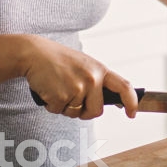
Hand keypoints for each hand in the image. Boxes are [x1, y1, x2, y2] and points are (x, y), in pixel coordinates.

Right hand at [19, 36, 138, 119]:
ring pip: (75, 113)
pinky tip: (49, 89)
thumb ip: (97, 81)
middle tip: (71, 98)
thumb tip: (113, 101)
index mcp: (100, 70)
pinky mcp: (62, 96)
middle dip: (84, 112)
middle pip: (96, 111)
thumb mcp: (84, 65)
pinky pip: (59, 112)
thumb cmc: (58, 61)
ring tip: (58, 87)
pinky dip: (52, 105)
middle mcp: (92, 78)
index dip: (131, 102)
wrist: (34, 53)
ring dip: (65, 107)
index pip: (124, 87)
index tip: (132, 113)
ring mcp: (77, 87)